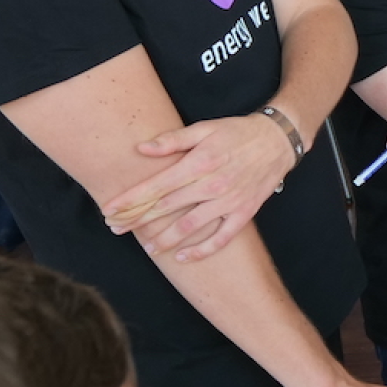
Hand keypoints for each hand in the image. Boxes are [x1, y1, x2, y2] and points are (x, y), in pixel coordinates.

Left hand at [103, 112, 298, 260]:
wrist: (278, 140)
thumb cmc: (238, 132)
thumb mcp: (205, 128)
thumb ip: (172, 140)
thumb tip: (142, 149)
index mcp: (199, 163)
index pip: (156, 186)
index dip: (130, 200)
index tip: (108, 210)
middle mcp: (211, 185)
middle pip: (166, 208)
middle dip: (138, 220)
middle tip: (116, 229)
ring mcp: (229, 202)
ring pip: (189, 227)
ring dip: (164, 239)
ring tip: (147, 247)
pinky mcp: (244, 213)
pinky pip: (221, 238)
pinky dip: (201, 251)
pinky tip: (183, 258)